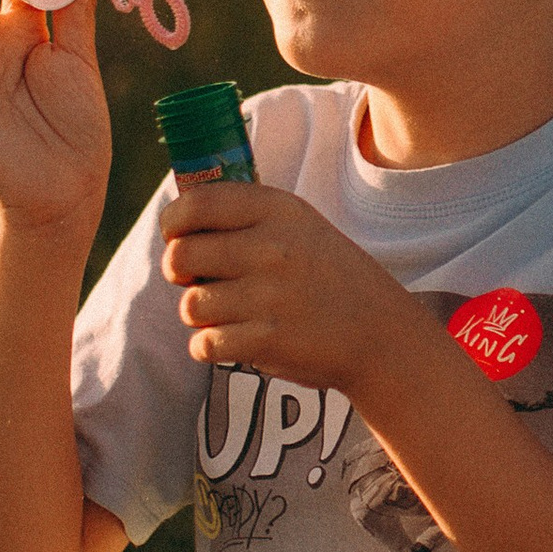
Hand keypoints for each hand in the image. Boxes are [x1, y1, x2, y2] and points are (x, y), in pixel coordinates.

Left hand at [159, 184, 413, 397]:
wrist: (380, 334)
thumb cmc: (327, 276)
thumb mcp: (298, 225)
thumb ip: (244, 217)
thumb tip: (175, 218)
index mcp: (276, 210)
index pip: (195, 204)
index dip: (172, 222)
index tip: (175, 236)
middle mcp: (271, 247)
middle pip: (180, 256)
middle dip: (179, 273)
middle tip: (197, 281)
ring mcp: (268, 295)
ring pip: (190, 306)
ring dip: (201, 315)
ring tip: (231, 314)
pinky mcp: (266, 340)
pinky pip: (203, 343)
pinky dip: (210, 347)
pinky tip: (236, 340)